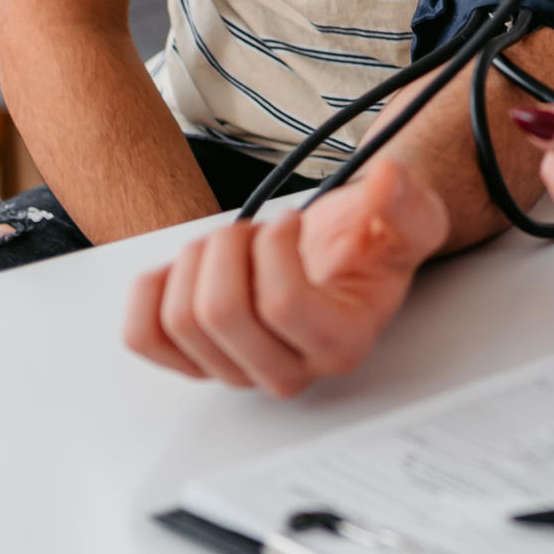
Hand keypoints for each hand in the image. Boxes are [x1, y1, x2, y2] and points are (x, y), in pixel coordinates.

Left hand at [122, 155, 449, 395]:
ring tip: (230, 246)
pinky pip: (143, 337)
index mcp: (339, 344)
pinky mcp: (195, 362)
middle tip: (253, 230)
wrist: (343, 260)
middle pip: (219, 314)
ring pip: (181, 320)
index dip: (273, 246)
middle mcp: (287, 371)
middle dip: (228, 247)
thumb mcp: (409, 219)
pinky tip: (188, 269)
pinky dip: (153, 290)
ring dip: (198, 260)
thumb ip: (407, 202)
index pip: (281, 305)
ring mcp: (236, 372)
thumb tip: (387, 181)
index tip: (289, 220)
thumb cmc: (368, 247)